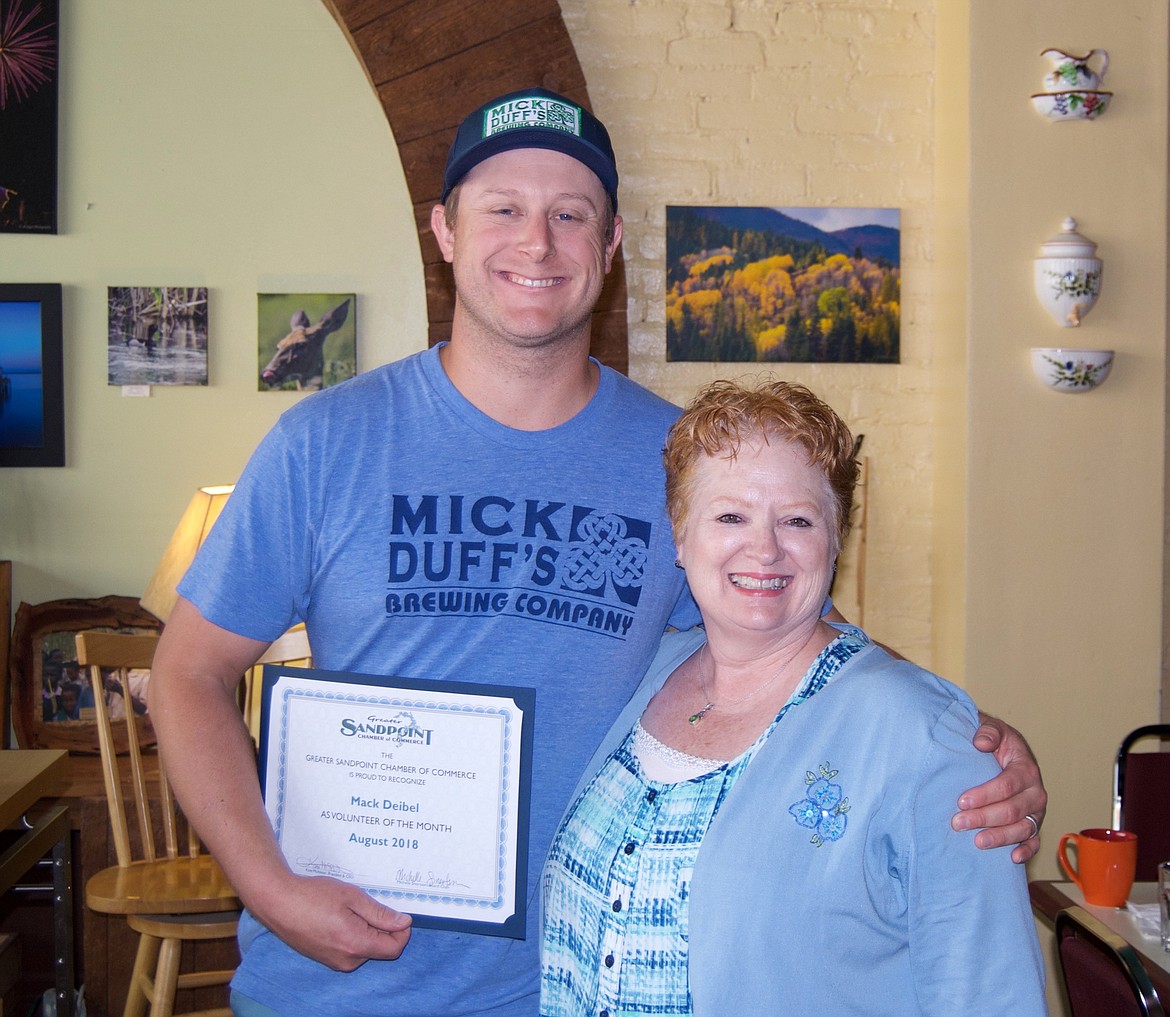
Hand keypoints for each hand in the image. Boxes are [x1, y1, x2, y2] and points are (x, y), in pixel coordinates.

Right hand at [256, 874, 412, 970]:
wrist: (278, 903)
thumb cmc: (314, 896)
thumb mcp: (353, 897)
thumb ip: (380, 913)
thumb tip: (404, 922)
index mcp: (357, 945)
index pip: (394, 948)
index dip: (402, 931)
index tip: (398, 913)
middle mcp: (347, 960)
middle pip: (380, 949)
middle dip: (382, 928)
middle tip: (368, 905)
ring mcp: (335, 962)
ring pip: (365, 949)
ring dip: (366, 930)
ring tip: (349, 909)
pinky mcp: (326, 959)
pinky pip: (350, 950)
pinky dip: (353, 935)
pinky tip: (339, 917)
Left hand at [952, 713, 1046, 863]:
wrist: (1006, 752)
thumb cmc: (997, 742)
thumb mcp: (993, 729)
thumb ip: (988, 732)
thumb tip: (981, 743)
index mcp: (1026, 768)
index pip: (1007, 785)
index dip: (984, 795)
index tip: (961, 801)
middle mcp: (1036, 792)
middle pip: (1012, 810)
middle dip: (984, 818)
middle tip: (958, 823)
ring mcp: (1037, 811)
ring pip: (1023, 829)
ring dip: (1000, 837)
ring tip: (977, 842)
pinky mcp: (1034, 824)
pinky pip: (1034, 841)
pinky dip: (1026, 851)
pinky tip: (1012, 858)